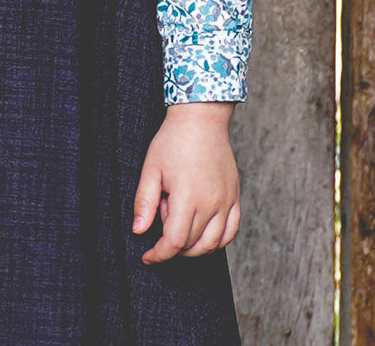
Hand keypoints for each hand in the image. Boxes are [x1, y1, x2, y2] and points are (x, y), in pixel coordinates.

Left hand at [132, 101, 240, 263]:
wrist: (201, 118)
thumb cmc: (173, 140)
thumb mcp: (151, 168)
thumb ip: (144, 202)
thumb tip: (138, 231)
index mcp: (188, 197)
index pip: (174, 242)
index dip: (159, 254)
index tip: (148, 256)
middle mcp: (211, 203)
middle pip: (191, 244)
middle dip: (172, 241)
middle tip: (163, 212)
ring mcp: (226, 201)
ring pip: (213, 243)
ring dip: (194, 248)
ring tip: (179, 223)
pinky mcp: (235, 196)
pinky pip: (231, 231)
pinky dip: (218, 241)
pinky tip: (203, 234)